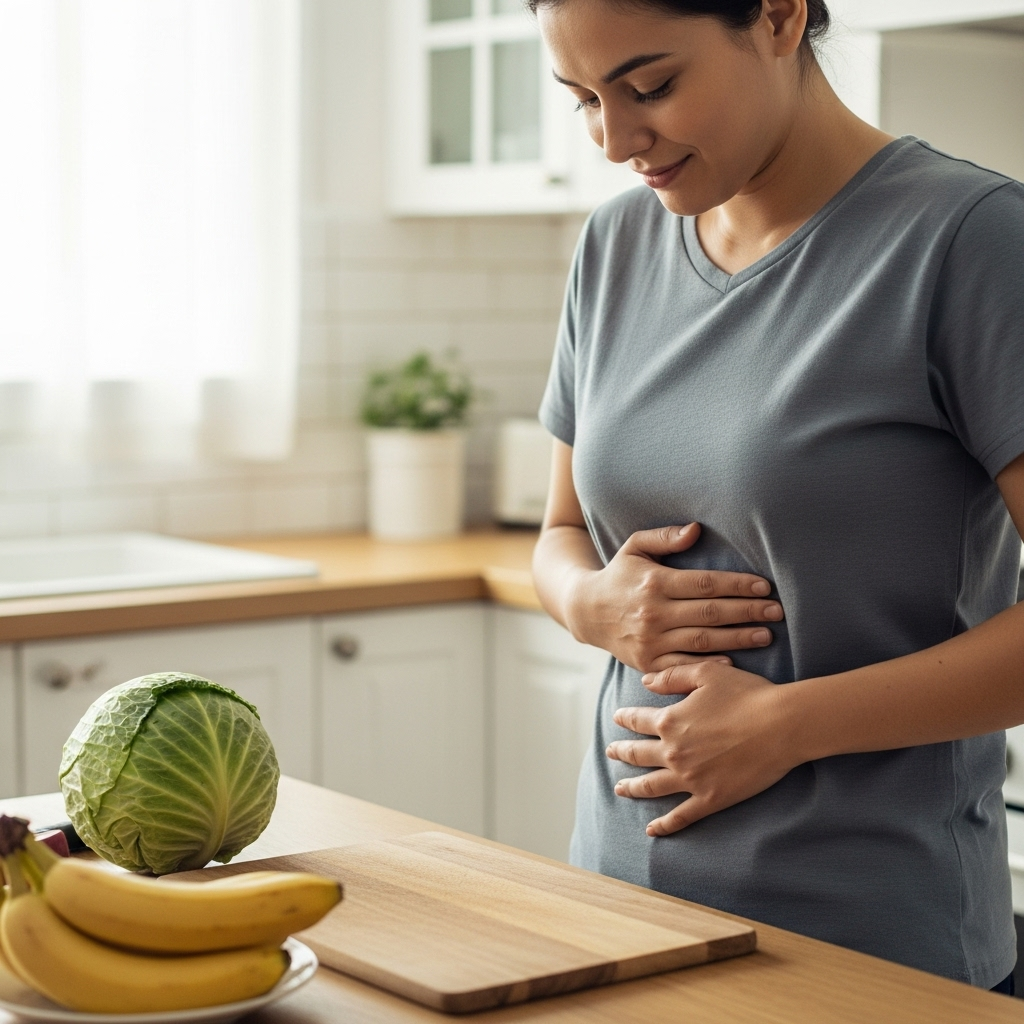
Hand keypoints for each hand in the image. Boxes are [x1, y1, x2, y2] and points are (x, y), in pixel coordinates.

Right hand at [566, 524, 783, 672]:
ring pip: (702, 641)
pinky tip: (734, 663)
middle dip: (747, 612)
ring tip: (766, 635)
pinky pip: (683, 666)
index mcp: (655, 581)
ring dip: (738, 638)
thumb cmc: (619, 575)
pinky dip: (708, 666)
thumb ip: (665, 537)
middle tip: (777, 612)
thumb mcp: (634, 547)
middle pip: (710, 613)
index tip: (764, 586)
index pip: (705, 583)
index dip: (737, 585)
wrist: (586, 611)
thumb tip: (697, 530)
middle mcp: (653, 612)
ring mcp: (651, 640)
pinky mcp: (648, 661)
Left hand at [605, 661, 799, 835]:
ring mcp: (690, 779)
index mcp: (670, 721)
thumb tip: (645, 682)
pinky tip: (652, 829)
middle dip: (621, 753)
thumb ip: (672, 676)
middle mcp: (673, 752)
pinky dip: (664, 824)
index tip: (617, 719)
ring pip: (651, 786)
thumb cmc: (747, 694)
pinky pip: (681, 816)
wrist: (781, 725)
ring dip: (632, 787)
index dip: (625, 719)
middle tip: (610, 753)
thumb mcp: (706, 673)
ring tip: (620, 788)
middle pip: (638, 754)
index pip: (637, 720)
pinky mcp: (710, 799)